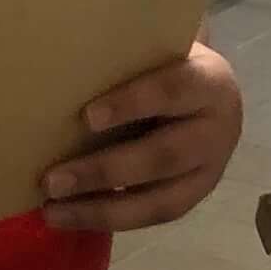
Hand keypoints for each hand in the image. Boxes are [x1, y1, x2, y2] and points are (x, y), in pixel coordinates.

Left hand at [41, 45, 244, 233]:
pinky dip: (110, 219)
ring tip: (52, 211)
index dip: (131, 104)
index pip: (172, 90)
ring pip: (161, 200)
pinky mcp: (196, 196)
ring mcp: (211, 169)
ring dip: (102, 209)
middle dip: (105, 172)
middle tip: (51, 181)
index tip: (86, 117)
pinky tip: (70, 217)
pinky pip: (153, 215)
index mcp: (209, 81)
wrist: (204, 91)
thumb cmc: (164, 64)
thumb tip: (59, 60)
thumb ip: (123, 57)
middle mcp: (219, 128)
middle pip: (163, 156)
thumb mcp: (154, 50)